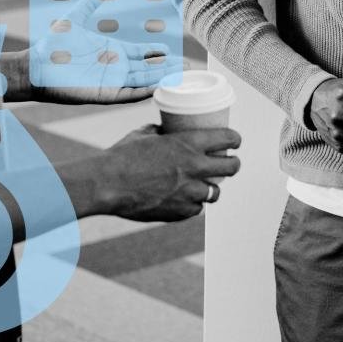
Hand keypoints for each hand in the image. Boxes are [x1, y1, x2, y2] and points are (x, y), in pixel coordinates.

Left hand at [27, 0, 184, 103]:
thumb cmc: (53, 45)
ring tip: (181, 76)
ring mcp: (112, 82)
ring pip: (144, 81)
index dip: (157, 53)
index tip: (172, 50)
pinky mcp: (105, 94)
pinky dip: (145, 92)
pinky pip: (130, 95)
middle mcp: (115, 68)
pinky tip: (160, 87)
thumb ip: (92, 2)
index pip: (141, 54)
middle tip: (188, 66)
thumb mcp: (75, 18)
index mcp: (112, 52)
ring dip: (162, 79)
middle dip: (168, 67)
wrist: (37, 66)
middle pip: (148, 68)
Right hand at [96, 124, 241, 221]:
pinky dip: (191, 204)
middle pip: (231, 168)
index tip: (235, 141)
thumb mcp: (144, 134)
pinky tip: (184, 199)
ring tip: (204, 186)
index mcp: (189, 143)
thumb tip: (166, 130)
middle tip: (229, 164)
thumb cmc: (122, 156)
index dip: (235, 139)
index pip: (227, 138)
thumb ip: (161, 132)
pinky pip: (195, 208)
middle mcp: (195, 167)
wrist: (107, 184)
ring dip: (211, 188)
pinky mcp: (181, 212)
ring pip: (214, 193)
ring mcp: (190, 192)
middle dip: (233, 164)